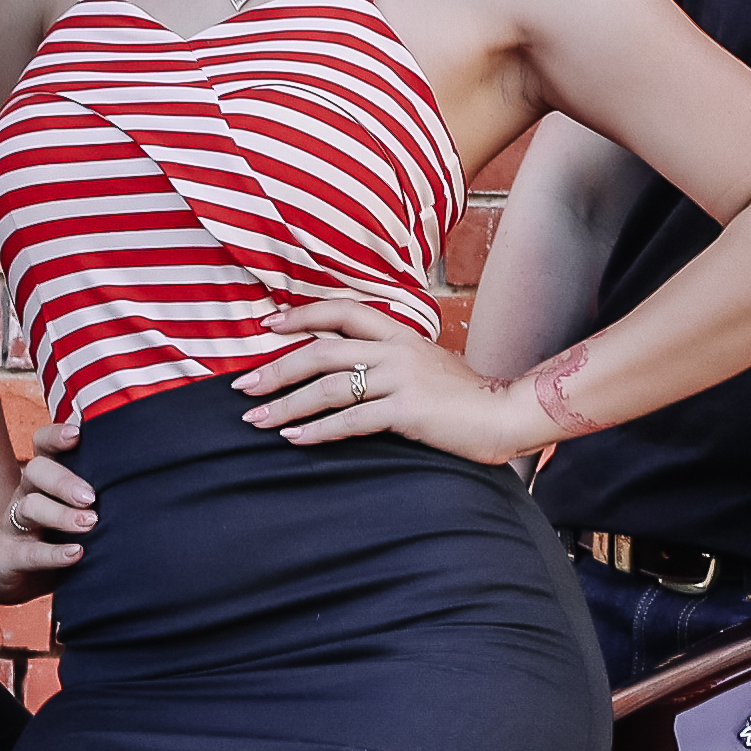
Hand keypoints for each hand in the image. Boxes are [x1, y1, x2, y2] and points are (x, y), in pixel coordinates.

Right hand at [0, 422, 90, 602]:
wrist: (4, 571)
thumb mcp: (71, 509)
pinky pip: (29, 553)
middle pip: (36, 472)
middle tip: (91, 497)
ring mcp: (14, 526)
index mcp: (43, 478)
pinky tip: (76, 553)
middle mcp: (26, 494)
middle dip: (63, 481)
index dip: (55, 436)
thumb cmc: (51, 535)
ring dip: (61, 514)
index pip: (42, 445)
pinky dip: (53, 554)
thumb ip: (98, 495)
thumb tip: (148, 484)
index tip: (76, 435)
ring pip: (30, 508)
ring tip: (90, 523)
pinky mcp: (8, 556)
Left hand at [238, 302, 546, 462]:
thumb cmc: (466, 398)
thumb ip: (391, 361)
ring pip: (329, 387)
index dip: (302, 315)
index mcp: (400, 334)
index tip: (268, 325)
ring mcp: (402, 378)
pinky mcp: (408, 411)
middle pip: (322, 351)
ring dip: (287, 404)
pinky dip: (318, 431)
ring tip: (256, 418)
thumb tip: (349, 372)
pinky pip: (351, 420)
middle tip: (242, 385)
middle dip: (277, 368)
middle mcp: (397, 349)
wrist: (508, 414)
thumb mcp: (428, 366)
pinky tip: (295, 439)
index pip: (342, 310)